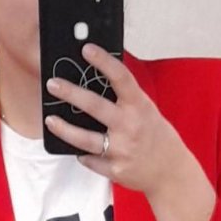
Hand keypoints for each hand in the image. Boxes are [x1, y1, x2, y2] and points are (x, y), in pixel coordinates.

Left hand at [44, 43, 188, 197]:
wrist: (170, 171)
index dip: (103, 61)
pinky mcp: (115, 169)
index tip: (86, 49)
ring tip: (49, 120)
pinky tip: (76, 148)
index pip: (121, 77)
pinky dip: (82, 154)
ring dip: (64, 129)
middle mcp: (130, 126)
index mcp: (140, 107)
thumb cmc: (155, 136)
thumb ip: (125, 98)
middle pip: (94, 106)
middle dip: (70, 93)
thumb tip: (96, 78)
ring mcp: (122, 150)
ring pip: (84, 139)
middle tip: (52, 84)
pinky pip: (90, 160)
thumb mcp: (146, 111)